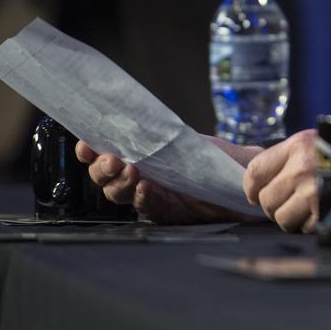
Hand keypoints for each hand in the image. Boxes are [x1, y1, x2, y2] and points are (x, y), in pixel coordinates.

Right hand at [76, 137, 257, 223]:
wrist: (245, 174)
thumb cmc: (216, 156)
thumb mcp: (184, 139)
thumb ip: (157, 133)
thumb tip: (128, 116)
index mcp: (141, 158)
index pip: (107, 155)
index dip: (91, 152)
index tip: (85, 144)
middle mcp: (141, 178)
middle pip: (107, 179)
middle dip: (103, 169)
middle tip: (111, 160)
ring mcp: (153, 197)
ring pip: (122, 195)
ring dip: (121, 183)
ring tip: (130, 171)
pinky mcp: (169, 213)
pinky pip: (149, 208)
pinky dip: (144, 197)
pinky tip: (145, 188)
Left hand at [243, 128, 317, 231]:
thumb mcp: (314, 143)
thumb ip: (288, 156)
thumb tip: (258, 181)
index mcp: (297, 146)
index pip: (255, 171)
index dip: (251, 188)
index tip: (255, 195)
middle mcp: (303, 168)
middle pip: (267, 199)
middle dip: (273, 205)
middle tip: (288, 201)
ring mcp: (315, 191)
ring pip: (282, 218)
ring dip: (291, 217)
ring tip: (305, 208)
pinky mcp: (327, 212)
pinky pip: (305, 228)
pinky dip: (310, 224)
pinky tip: (320, 212)